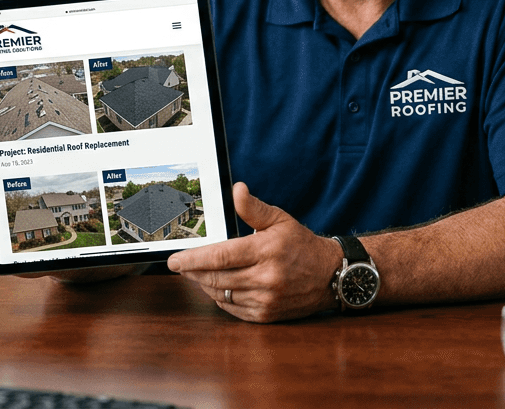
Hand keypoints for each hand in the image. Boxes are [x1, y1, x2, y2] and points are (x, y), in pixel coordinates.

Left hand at [167, 182, 341, 322]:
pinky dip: (220, 298)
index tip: (174, 260)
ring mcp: (266, 300)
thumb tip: (236, 190)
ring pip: (221, 295)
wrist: (330, 275)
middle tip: (180, 266)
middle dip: (192, 272)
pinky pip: (232, 309)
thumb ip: (253, 208)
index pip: (220, 257)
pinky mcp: (266, 315)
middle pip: (215, 278)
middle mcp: (265, 278)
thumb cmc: (302, 245)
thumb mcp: (280, 219)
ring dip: (205, 284)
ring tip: (199, 273)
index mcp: (266, 251)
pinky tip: (218, 287)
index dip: (193, 260)